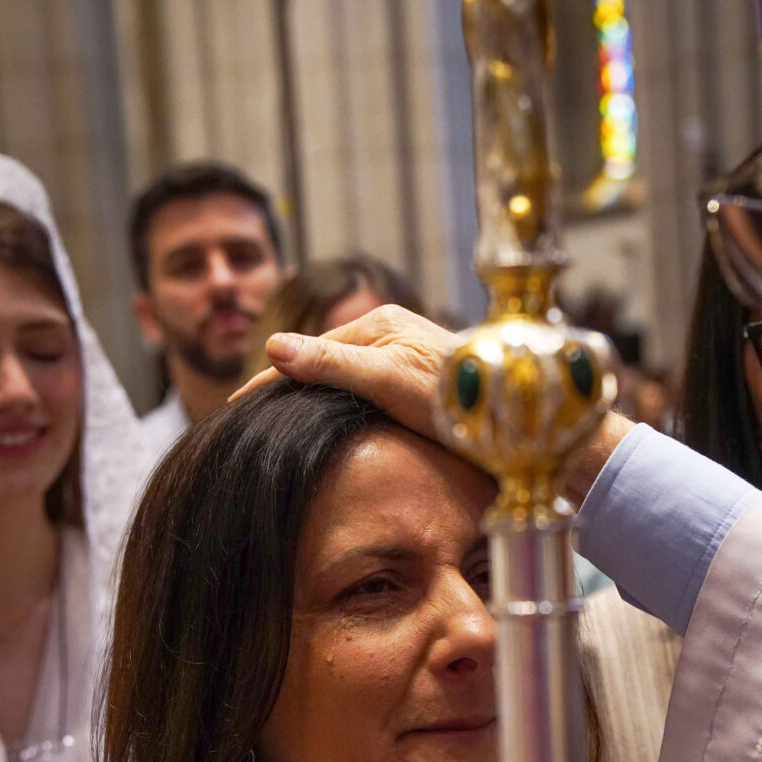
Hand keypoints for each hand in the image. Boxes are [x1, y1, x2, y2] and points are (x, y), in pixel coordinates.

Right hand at [241, 304, 633, 507]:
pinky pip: (367, 400)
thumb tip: (275, 346)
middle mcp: (393, 338)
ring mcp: (408, 365)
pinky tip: (331, 437)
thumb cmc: (462, 402)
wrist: (527, 427)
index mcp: (381, 324)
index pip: (308, 350)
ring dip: (314, 404)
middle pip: (325, 364)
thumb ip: (334, 363)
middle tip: (249, 423)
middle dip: (288, 389)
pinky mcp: (422, 393)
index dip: (270, 378)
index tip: (234, 406)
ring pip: (345, 384)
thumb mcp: (390, 380)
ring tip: (279, 432)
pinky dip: (340, 414)